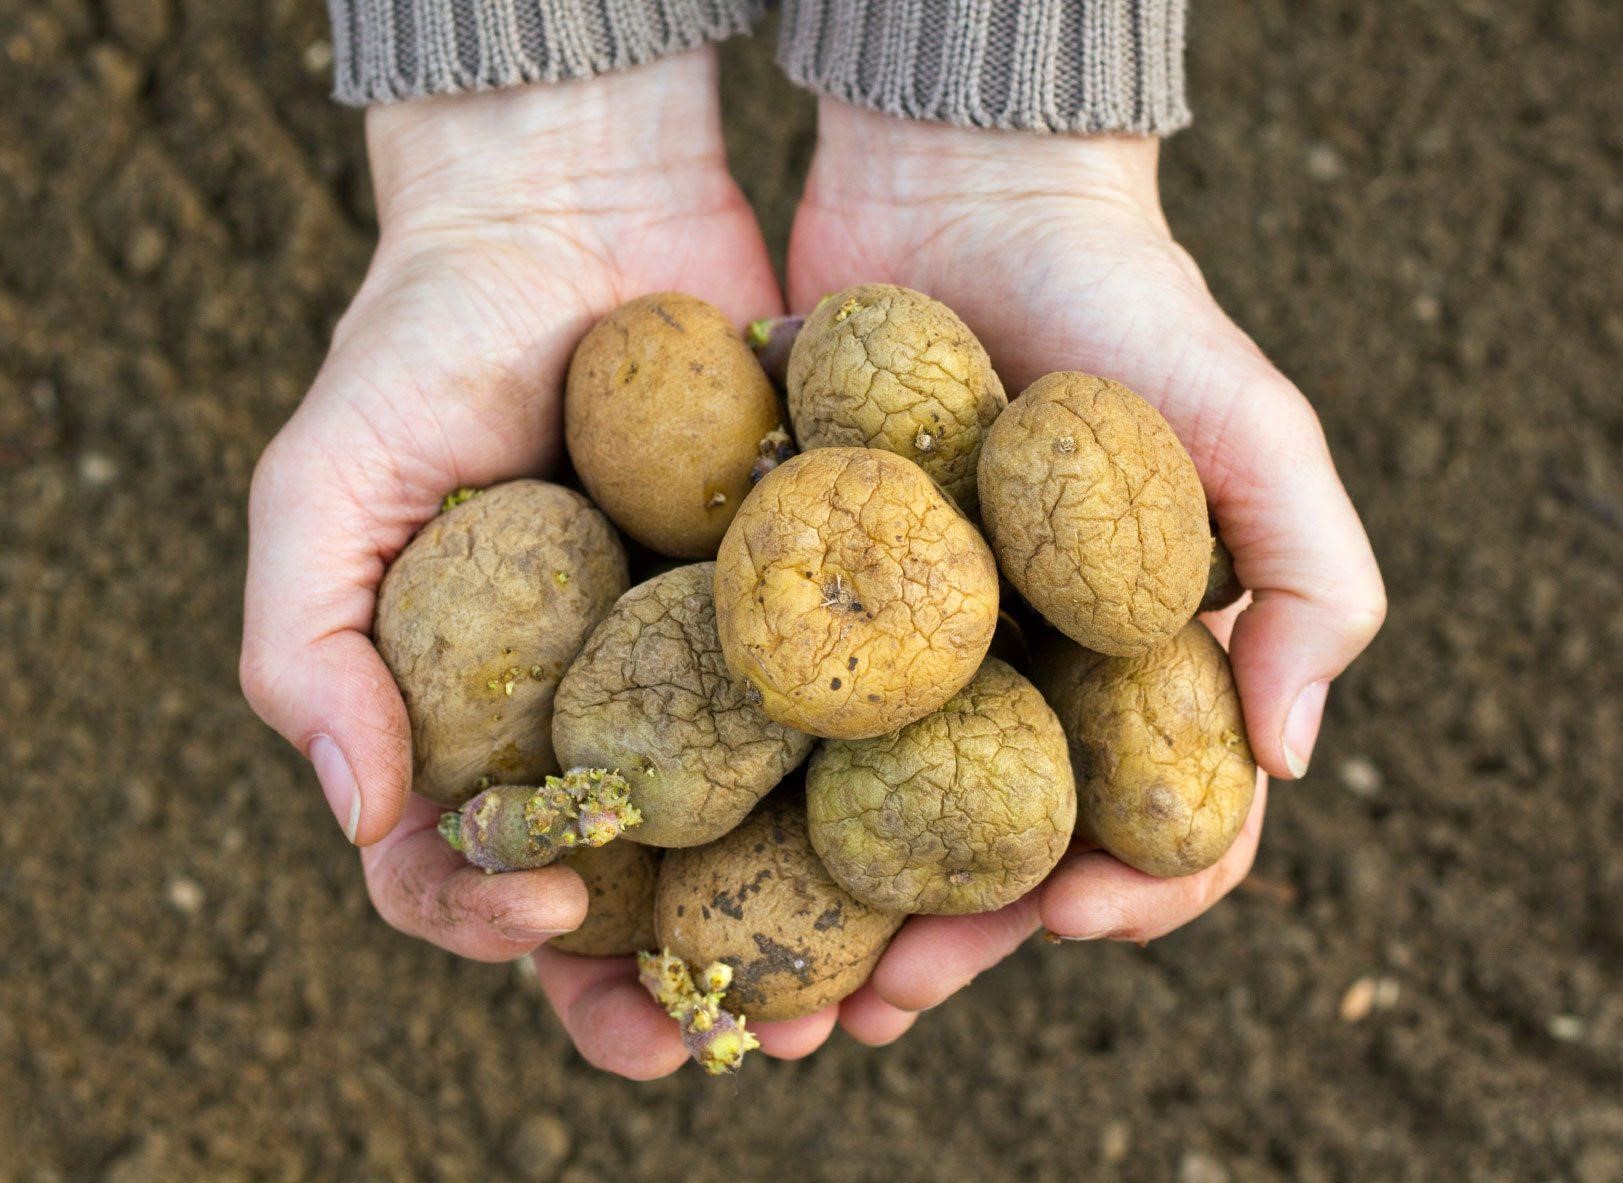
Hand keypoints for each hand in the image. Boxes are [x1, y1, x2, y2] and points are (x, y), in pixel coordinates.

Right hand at [241, 52, 832, 1077]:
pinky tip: (931, 858)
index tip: (553, 918)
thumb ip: (308, 646)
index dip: (494, 921)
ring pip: (752, 842)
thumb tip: (362, 816)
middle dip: (671, 987)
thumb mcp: (326, 483)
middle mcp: (594, 720)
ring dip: (796, 937)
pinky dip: (883, 801)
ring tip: (852, 1004)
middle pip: (629, 896)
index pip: (465, 867)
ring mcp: (706, 675)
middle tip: (732, 1043)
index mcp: (470, 723)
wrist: (575, 206)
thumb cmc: (425, 344)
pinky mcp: (807, 616)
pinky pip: (848, 728)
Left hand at [786, 102, 1385, 1041]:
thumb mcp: (1254, 428)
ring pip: (884, 818)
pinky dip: (758, 802)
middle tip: (890, 1004)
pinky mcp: (812, 605)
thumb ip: (1309, 578)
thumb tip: (1294, 756)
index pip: (1163, 819)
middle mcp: (1027, 678)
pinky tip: (712, 862)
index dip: (1137, 892)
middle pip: (1002, 848)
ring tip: (797, 989)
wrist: (971, 199)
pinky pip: (790, 723)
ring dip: (846, 914)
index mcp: (1137, 668)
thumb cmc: (1130, 307)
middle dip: (958, 941)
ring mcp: (916, 652)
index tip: (1079, 920)